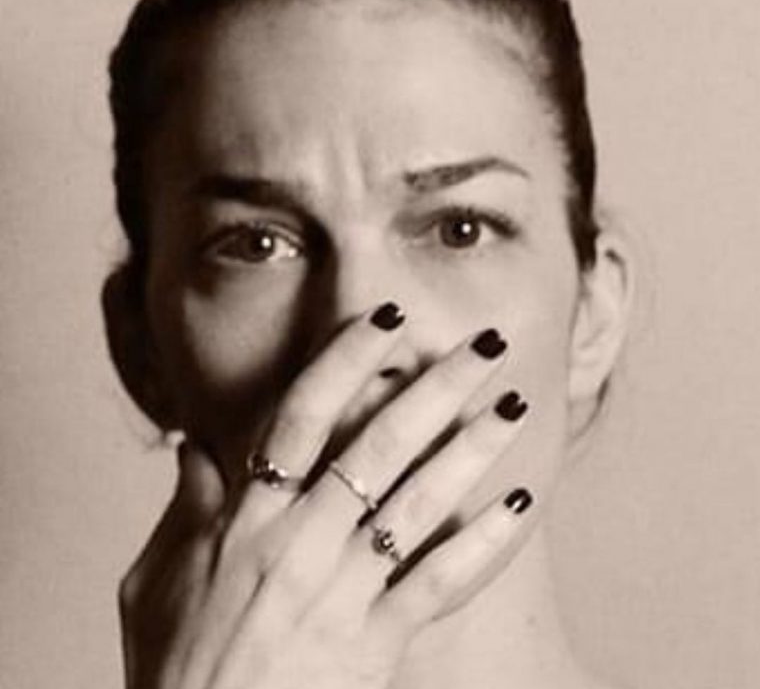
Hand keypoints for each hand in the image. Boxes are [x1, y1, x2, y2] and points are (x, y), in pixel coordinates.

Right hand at [119, 304, 532, 688]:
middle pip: (378, 446)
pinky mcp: (373, 643)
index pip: (300, 417)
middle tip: (485, 346)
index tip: (386, 321)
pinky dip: (482, 544)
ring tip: (514, 407)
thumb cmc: (176, 669)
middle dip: (436, 388)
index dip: (344, 361)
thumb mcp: (154, 581)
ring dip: (471, 449)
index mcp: (245, 520)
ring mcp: (340, 593)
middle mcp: (298, 543)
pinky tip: (519, 505)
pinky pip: (437, 584)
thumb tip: (193, 445)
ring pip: (418, 503)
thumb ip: (184, 507)